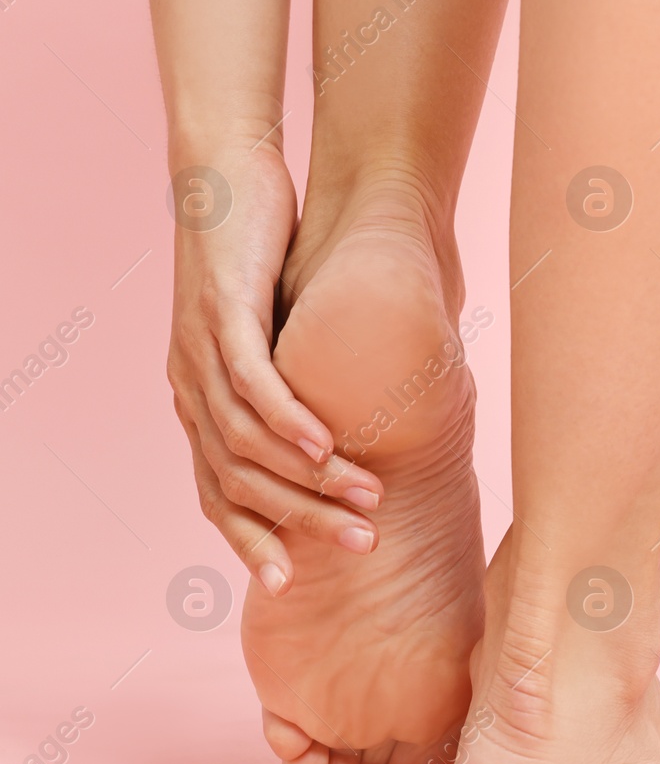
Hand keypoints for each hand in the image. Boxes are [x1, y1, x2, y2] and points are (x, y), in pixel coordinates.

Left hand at [167, 140, 383, 594]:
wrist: (223, 180)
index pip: (217, 496)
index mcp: (198, 403)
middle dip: (300, 523)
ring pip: (248, 441)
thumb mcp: (281, 339)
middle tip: (362, 545)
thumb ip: (304, 388)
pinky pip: (252, 384)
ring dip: (309, 478)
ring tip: (367, 498)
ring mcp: (198, 353)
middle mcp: (189, 388)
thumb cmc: (262, 259)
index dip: (252, 542)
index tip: (294, 583)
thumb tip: (365, 425)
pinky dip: (288, 422)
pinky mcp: (220, 314)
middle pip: (237, 483)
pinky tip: (325, 445)